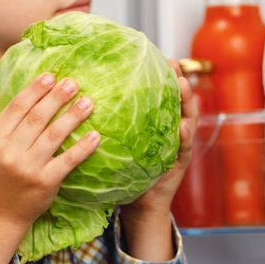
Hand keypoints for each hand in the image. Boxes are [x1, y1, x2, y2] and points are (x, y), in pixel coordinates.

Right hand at [0, 73, 98, 263]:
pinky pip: (68, 161)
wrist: (0, 213)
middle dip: (56, 98)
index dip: (34, 91)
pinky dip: (82, 148)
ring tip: (88, 102)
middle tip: (73, 82)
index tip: (50, 76)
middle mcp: (9, 153)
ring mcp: (28, 168)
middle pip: (37, 119)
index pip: (16, 109)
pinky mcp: (46, 182)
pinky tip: (95, 135)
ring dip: (73, 117)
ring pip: (54, 136)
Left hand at [119, 59, 197, 260]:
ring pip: (185, 120)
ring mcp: (176, 148)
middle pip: (175, 103)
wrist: (137, 205)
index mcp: (152, 127)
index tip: (155, 57)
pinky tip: (181, 126)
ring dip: (186, 102)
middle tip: (174, 63)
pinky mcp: (177, 165)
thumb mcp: (115, 146)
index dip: (158, 78)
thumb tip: (78, 104)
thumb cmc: (122, 174)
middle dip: (178, 82)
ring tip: (182, 85)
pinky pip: (182, 149)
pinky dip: (183, 137)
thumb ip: (108, 126)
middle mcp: (168, 133)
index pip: (157, 98)